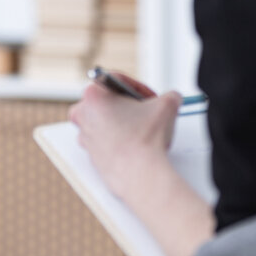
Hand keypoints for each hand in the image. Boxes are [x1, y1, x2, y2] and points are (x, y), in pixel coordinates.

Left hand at [68, 83, 181, 200]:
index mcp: (94, 95)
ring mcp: (85, 137)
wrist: (140, 174)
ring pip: (104, 121)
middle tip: (145, 111)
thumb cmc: (146, 140)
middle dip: (127, 104)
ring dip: (122, 123)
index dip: (138, 87)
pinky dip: (119, 141)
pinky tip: (136, 144)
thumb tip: (172, 98)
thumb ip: (169, 96)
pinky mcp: (91, 156)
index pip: (117, 80)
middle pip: (107, 100)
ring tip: (142, 129)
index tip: (149, 97)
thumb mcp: (167, 105)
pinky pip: (105, 142)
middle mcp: (83, 115)